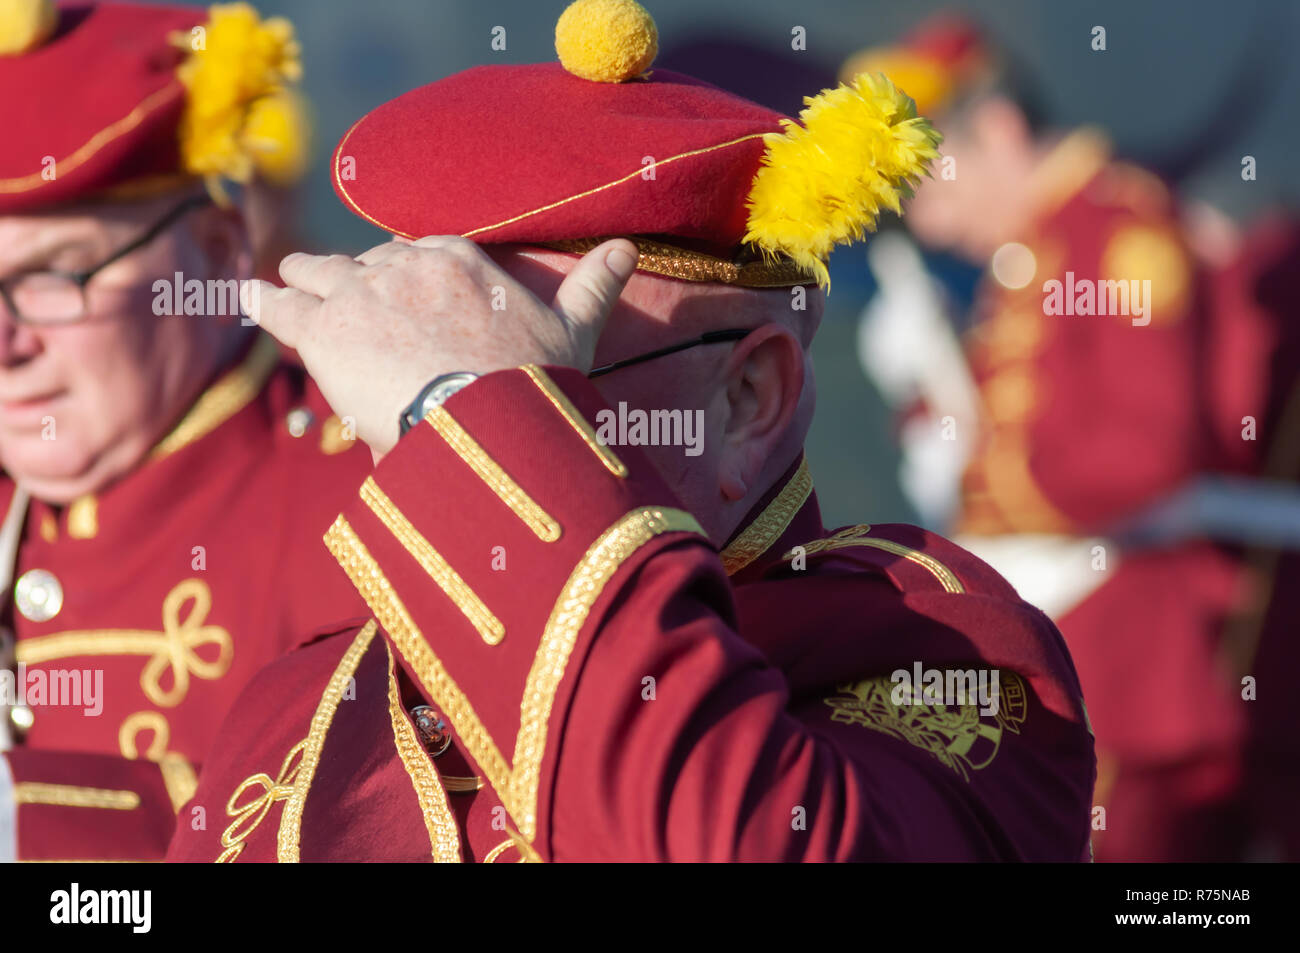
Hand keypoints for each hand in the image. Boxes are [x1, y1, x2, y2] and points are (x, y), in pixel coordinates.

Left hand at [240, 235, 637, 456]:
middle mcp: (404, 265)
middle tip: (345, 298)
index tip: (400, 287)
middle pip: (366, 262)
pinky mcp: (324, 331)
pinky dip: (262, 298)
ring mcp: (360, 294)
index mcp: (459, 259)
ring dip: (304, 279)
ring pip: (319, 273)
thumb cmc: (534, 382)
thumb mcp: (574, 327)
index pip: (419, 253)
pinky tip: (243, 294)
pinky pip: (280, 304)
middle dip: (354, 278)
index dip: (404, 270)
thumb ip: (595, 284)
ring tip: (286, 282)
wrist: (489, 422)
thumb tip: (628, 248)